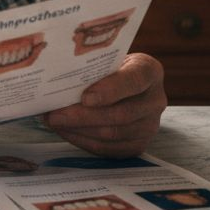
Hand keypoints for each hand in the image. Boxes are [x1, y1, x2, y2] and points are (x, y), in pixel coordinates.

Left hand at [43, 53, 165, 156]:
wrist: (124, 85)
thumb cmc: (109, 68)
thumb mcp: (106, 60)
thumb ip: (91, 68)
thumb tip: (55, 83)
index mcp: (149, 71)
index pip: (134, 80)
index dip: (110, 90)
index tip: (85, 97)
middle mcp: (156, 99)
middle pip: (121, 114)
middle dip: (83, 116)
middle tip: (55, 115)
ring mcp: (150, 125)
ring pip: (114, 134)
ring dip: (79, 131)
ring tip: (54, 123)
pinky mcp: (139, 144)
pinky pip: (110, 149)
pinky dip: (84, 142)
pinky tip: (66, 132)